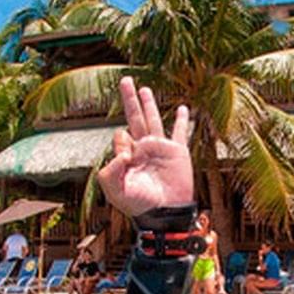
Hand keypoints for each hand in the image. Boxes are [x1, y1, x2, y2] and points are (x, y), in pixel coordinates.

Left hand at [97, 77, 193, 216]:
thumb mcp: (115, 191)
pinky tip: (183, 109)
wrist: (164, 213)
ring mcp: (160, 148)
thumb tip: (122, 150)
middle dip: (129, 99)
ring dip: (149, 103)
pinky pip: (181, 132)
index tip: (128, 159)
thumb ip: (109, 171)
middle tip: (125, 80)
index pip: (120, 136)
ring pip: (153, 119)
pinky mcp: (177, 151)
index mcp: (127, 155)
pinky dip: (183, 121)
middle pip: (134, 117)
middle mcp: (143, 148)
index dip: (121, 144)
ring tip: (144, 89)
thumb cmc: (139, 204)